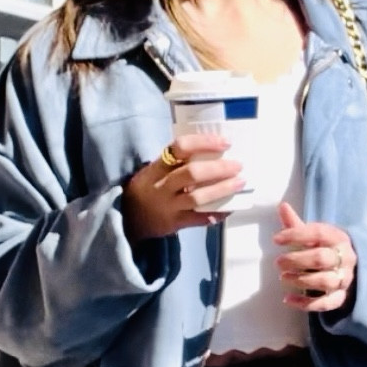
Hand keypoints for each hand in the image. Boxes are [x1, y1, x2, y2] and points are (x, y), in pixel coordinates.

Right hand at [121, 133, 242, 242]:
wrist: (127, 220)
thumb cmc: (146, 189)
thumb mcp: (153, 171)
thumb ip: (175, 163)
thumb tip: (214, 152)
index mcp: (156, 167)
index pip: (179, 147)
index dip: (204, 143)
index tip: (225, 143)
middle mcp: (161, 186)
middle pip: (191, 173)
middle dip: (218, 168)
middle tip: (238, 165)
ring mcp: (167, 206)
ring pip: (197, 197)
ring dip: (222, 189)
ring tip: (240, 183)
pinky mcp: (173, 224)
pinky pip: (198, 219)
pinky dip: (216, 213)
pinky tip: (229, 208)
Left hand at [273, 201, 356, 312]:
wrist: (352, 269)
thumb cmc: (326, 249)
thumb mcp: (315, 236)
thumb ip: (297, 225)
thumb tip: (282, 205)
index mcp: (339, 238)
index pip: (318, 233)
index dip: (296, 235)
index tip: (277, 239)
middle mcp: (345, 258)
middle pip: (322, 258)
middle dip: (297, 260)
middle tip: (278, 262)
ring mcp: (345, 279)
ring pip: (326, 281)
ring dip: (301, 280)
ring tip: (283, 277)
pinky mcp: (341, 297)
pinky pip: (326, 303)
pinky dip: (305, 303)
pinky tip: (287, 299)